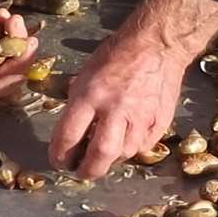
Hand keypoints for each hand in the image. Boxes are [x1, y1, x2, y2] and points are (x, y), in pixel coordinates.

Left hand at [49, 31, 187, 178]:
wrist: (157, 44)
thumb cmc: (117, 54)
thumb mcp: (87, 73)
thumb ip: (79, 103)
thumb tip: (72, 130)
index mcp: (91, 94)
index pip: (69, 135)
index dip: (60, 154)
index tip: (58, 160)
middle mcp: (115, 109)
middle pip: (100, 155)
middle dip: (86, 170)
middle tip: (80, 172)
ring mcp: (140, 117)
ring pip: (123, 155)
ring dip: (109, 160)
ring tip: (101, 157)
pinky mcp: (159, 122)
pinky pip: (142, 147)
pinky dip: (130, 150)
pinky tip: (123, 142)